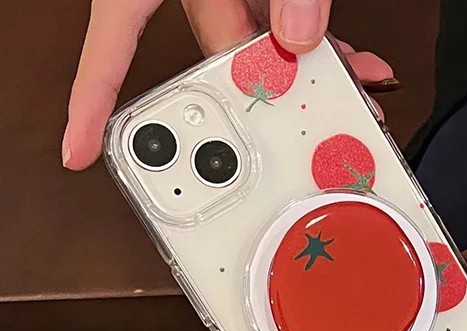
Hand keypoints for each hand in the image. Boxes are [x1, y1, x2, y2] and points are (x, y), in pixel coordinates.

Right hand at [63, 0, 392, 169]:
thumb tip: (299, 32)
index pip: (115, 34)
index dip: (94, 96)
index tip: (80, 147)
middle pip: (211, 53)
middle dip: (258, 94)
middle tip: (296, 126)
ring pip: (258, 42)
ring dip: (305, 72)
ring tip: (350, 96)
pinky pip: (283, 14)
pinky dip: (319, 40)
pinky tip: (354, 59)